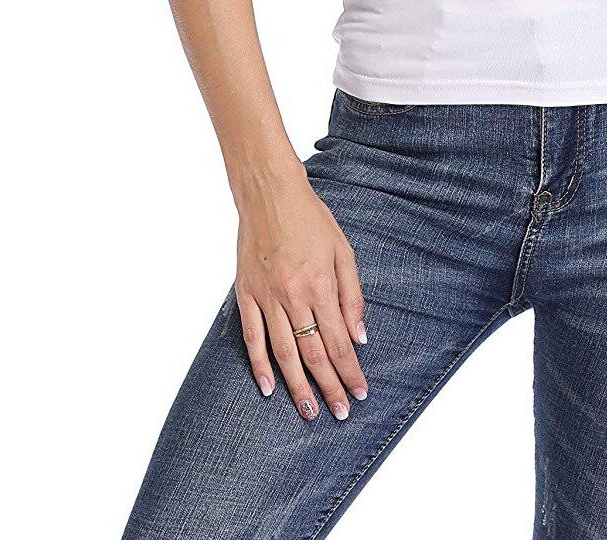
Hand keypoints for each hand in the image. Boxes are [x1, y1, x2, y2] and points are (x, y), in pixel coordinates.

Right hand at [232, 176, 369, 421]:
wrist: (270, 194)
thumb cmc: (311, 219)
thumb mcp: (343, 251)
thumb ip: (352, 296)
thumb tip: (360, 336)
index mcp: (321, 286)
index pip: (339, 341)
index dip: (350, 372)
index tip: (359, 393)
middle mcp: (293, 297)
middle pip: (313, 354)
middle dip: (329, 387)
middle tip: (339, 413)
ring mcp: (267, 298)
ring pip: (283, 353)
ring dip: (297, 386)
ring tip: (309, 411)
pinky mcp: (246, 295)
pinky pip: (252, 338)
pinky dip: (260, 365)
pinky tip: (269, 387)